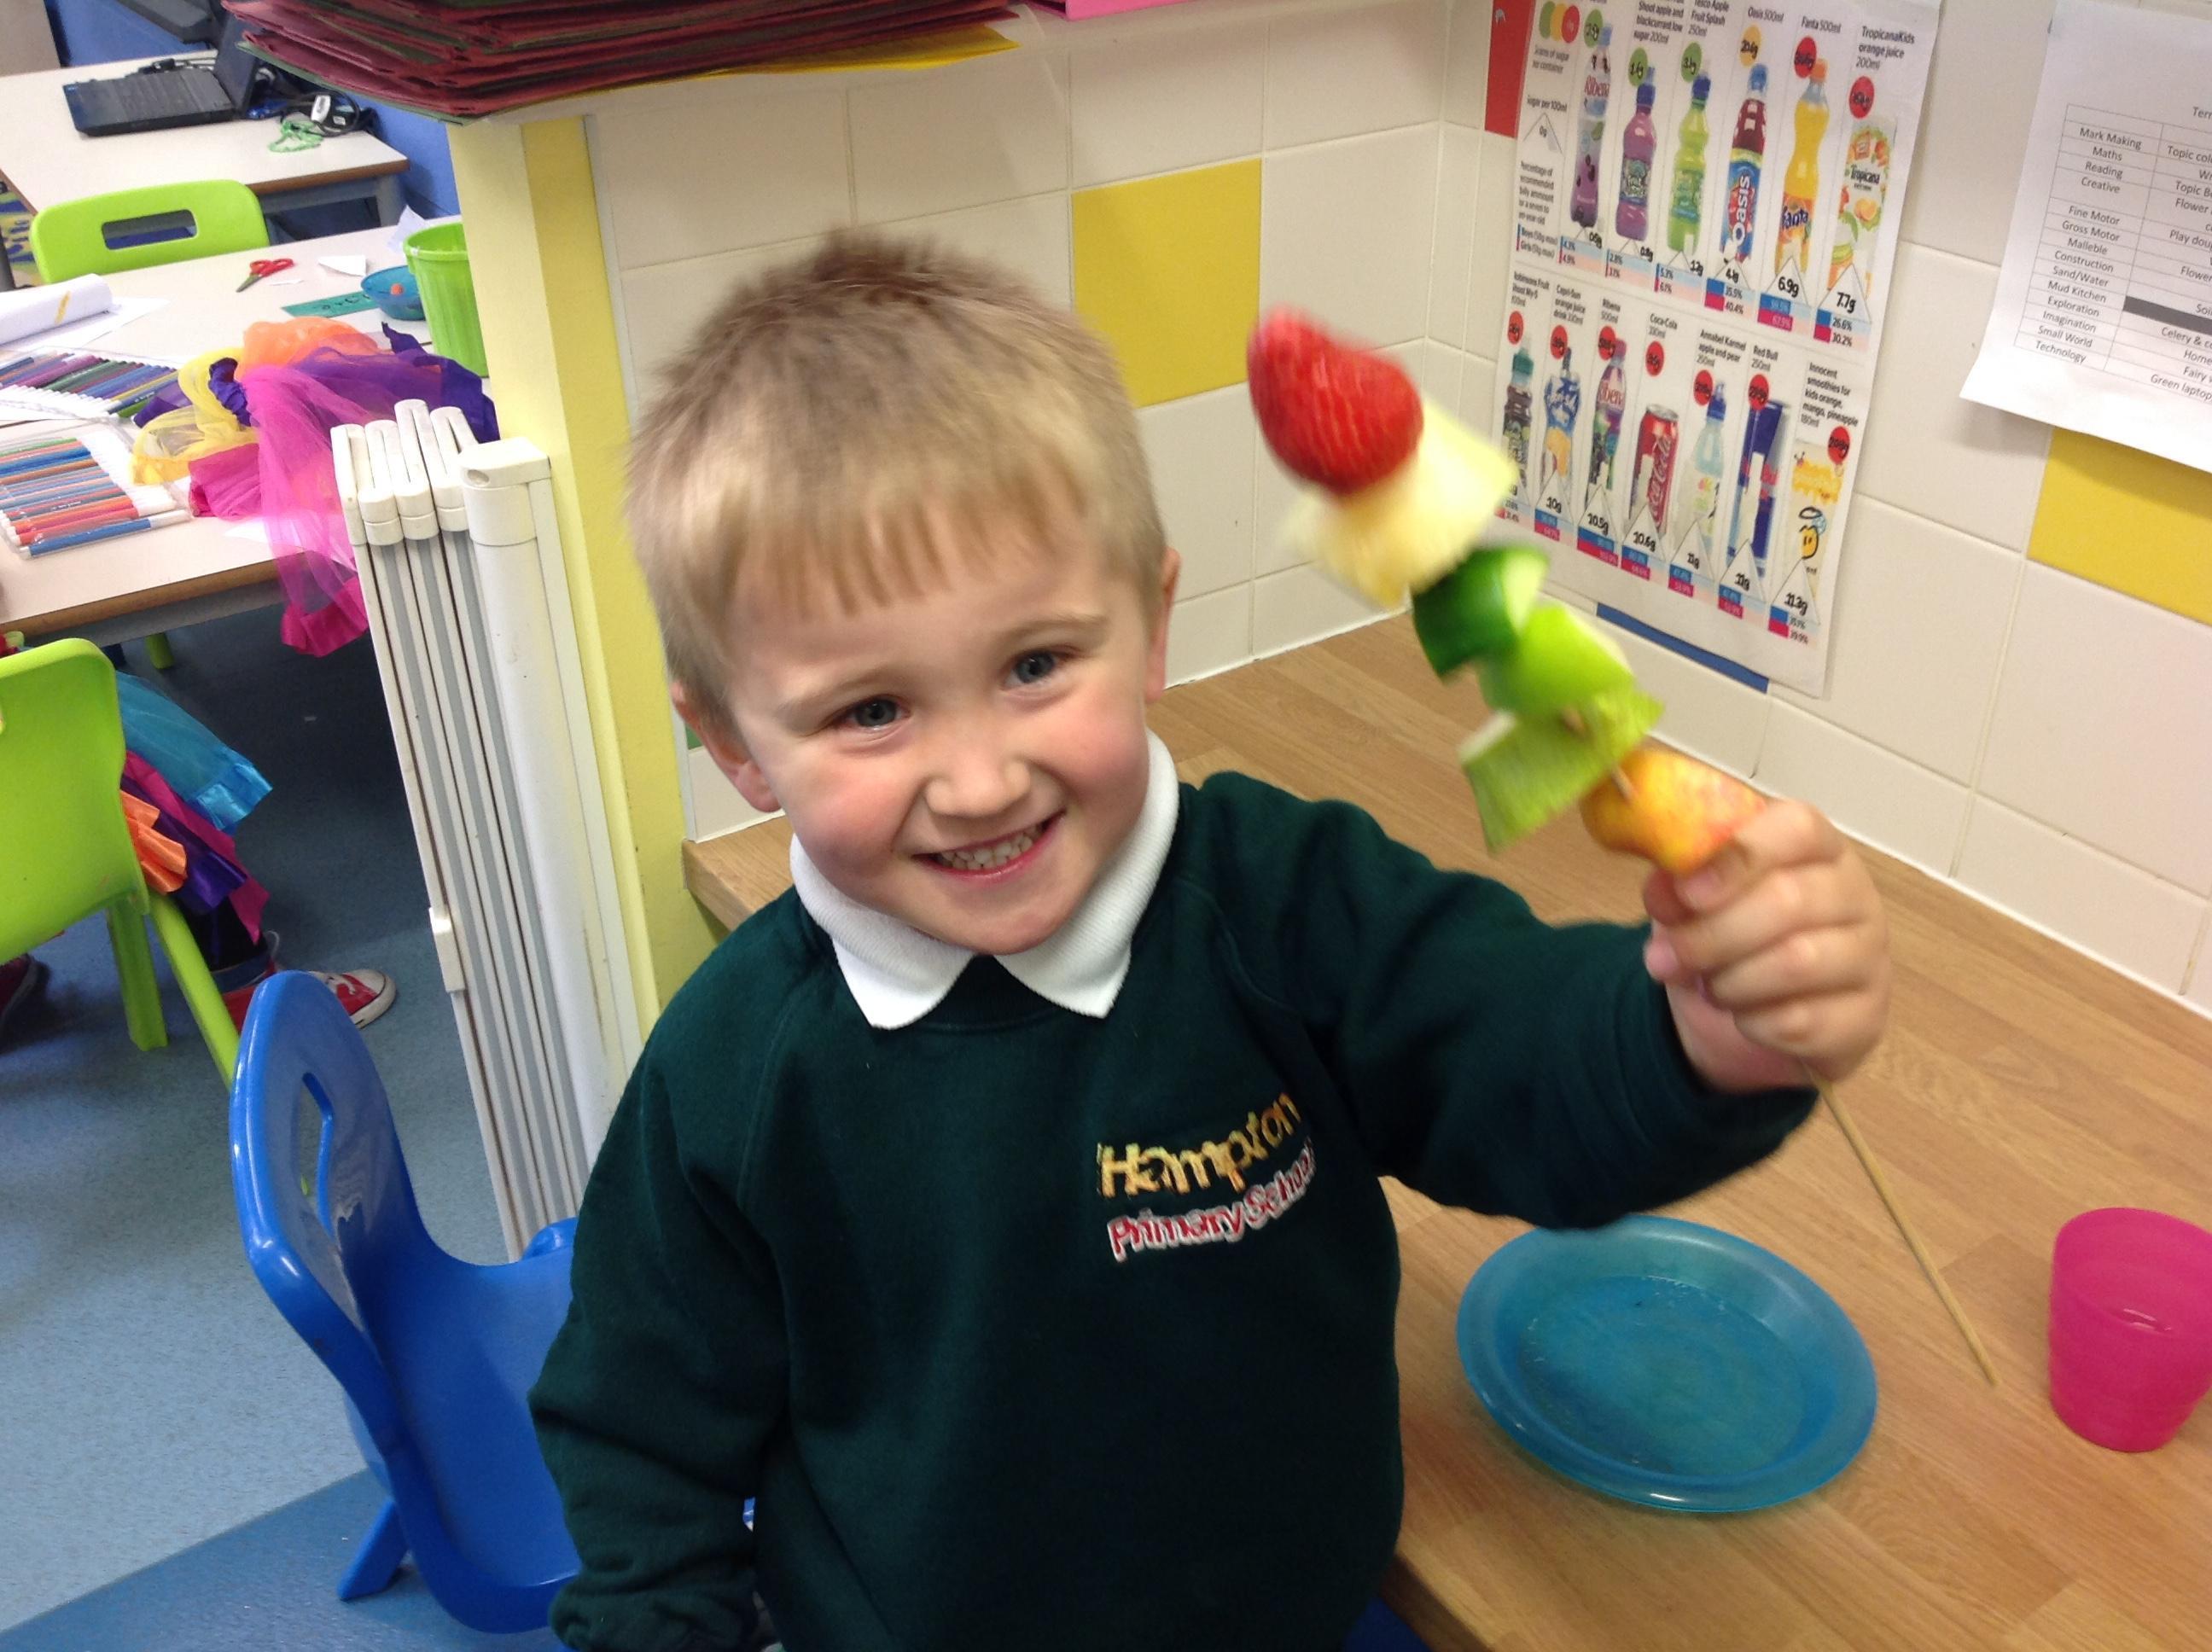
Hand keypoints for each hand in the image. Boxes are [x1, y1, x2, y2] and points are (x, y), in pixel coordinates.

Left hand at [1640, 799, 1889, 1090]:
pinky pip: (1802, 1022)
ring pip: (1798, 963)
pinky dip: (1753, 1023)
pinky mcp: (1866, 1016)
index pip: (1799, 828)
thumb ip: (1678, 885)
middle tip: (1665, 958)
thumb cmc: (1734, 931)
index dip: (1740, 856)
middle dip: (1712, 935)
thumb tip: (1664, 891)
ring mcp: (1869, 957)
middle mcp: (1855, 894)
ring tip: (1707, 987)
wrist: (1763, 1008)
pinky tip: (1742, 1016)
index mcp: (1816, 847)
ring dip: (1731, 982)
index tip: (1687, 891)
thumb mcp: (1695, 901)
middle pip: (1791, 900)